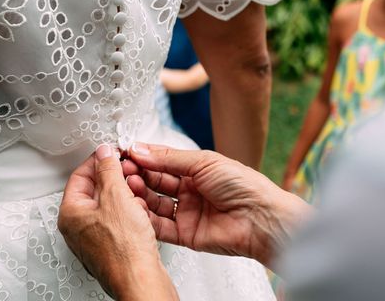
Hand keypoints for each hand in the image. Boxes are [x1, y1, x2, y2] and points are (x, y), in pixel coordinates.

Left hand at [59, 144, 177, 300]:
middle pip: (95, 190)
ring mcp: (94, 240)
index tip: (112, 153)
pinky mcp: (111, 248)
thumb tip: (103, 152)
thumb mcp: (116, 196)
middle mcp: (77, 228)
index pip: (80, 175)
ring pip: (109, 206)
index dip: (98, 160)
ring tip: (137, 195)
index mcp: (70, 213)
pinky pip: (119, 222)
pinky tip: (141, 214)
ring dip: (125, 196)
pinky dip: (130, 213)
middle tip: (128, 172)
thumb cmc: (124, 249)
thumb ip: (108, 169)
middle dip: (115, 179)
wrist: (140, 280)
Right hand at [124, 143, 311, 269]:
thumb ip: (168, 158)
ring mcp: (188, 212)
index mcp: (196, 169)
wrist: (262, 218)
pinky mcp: (186, 234)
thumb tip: (141, 150)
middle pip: (156, 182)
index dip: (143, 157)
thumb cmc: (244, 185)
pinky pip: (161, 227)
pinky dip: (146, 218)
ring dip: (139, 194)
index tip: (125, 153)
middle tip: (122, 169)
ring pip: (155, 203)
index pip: (162, 161)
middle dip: (138, 175)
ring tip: (128, 185)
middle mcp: (190, 190)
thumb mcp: (203, 162)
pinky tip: (136, 208)